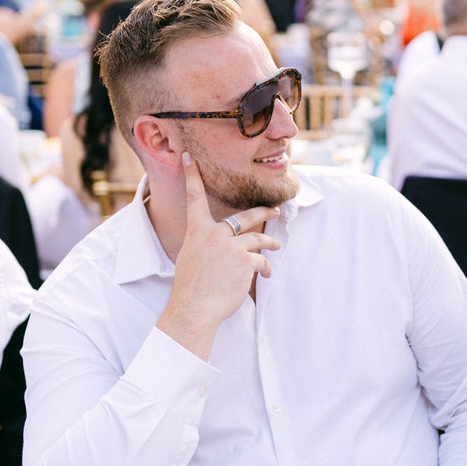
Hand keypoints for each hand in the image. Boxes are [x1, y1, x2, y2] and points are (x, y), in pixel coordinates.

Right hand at [155, 151, 280, 358]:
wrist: (194, 308)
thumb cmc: (190, 288)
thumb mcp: (190, 257)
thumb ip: (204, 244)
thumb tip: (217, 243)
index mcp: (197, 232)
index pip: (194, 198)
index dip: (193, 176)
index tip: (190, 157)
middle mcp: (214, 235)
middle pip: (244, 217)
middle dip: (263, 212)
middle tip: (276, 210)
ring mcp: (231, 247)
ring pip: (258, 239)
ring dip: (269, 243)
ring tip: (276, 246)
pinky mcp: (246, 261)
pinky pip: (262, 260)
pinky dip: (265, 267)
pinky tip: (266, 275)